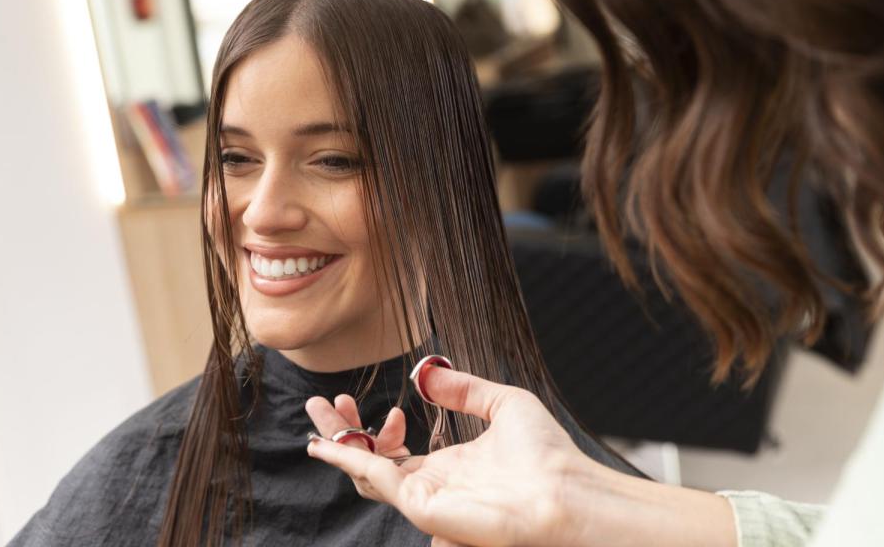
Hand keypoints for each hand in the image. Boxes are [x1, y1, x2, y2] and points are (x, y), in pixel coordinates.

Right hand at [305, 367, 595, 546]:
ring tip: (318, 415)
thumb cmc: (547, 454)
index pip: (397, 452)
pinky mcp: (424, 509)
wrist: (565, 490)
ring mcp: (426, 499)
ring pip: (364, 474)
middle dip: (341, 433)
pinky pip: (377, 483)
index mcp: (450, 466)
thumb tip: (425, 374)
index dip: (380, 428)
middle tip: (318, 404)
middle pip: (370, 461)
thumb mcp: (504, 404)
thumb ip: (463, 389)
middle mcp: (433, 485)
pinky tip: (332, 441)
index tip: (391, 404)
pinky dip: (351, 459)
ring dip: (338, 443)